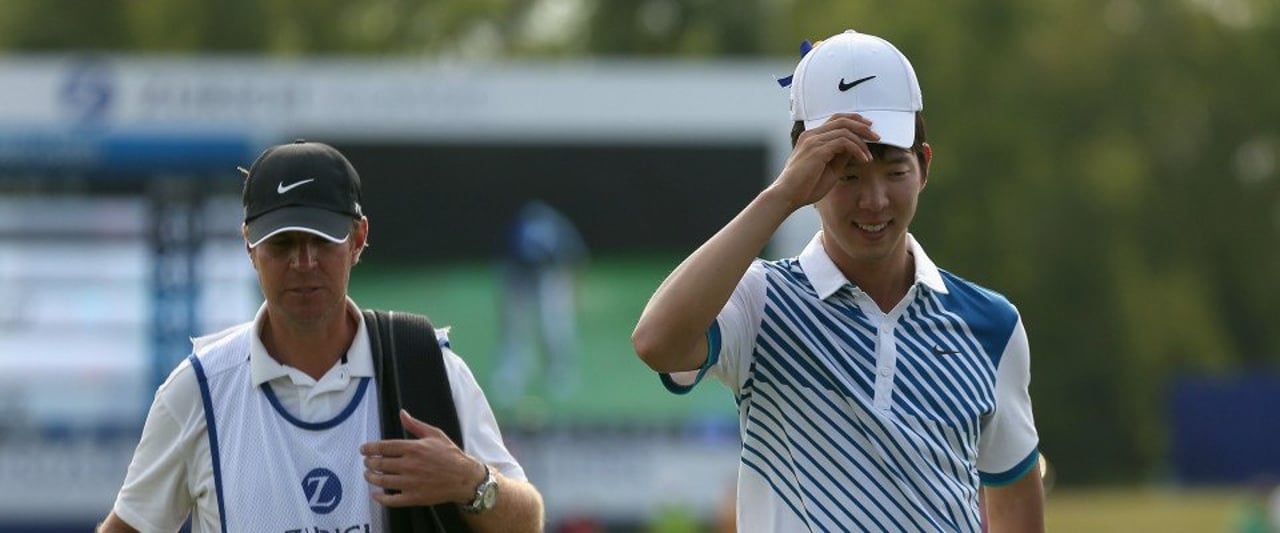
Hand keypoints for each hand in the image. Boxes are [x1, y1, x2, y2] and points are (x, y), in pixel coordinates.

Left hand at [360, 409, 484, 506]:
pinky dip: (380, 498)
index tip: (363, 450)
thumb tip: (402, 413)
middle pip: (380, 464)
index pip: (384, 447)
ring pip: (382, 481)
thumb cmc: (450, 455)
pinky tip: (376, 495)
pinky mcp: (414, 497)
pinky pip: (391, 499)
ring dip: (371, 478)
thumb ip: (415, 425)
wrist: (464, 477)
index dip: (370, 448)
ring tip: (368, 475)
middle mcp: (409, 465)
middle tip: (367, 462)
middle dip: (369, 463)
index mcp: (413, 448)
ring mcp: (411, 482)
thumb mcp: (435, 434)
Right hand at [770, 113, 879, 208]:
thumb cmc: (805, 186)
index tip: (869, 129)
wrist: (787, 196)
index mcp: (811, 137)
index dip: (854, 120)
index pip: (836, 120)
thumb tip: (855, 148)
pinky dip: (857, 149)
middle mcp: (811, 135)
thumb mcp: (829, 169)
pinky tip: (864, 159)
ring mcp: (813, 141)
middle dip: (862, 126)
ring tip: (869, 154)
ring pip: (845, 130)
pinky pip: (844, 142)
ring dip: (862, 141)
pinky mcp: (817, 150)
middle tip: (876, 136)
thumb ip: (840, 156)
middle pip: (842, 120)